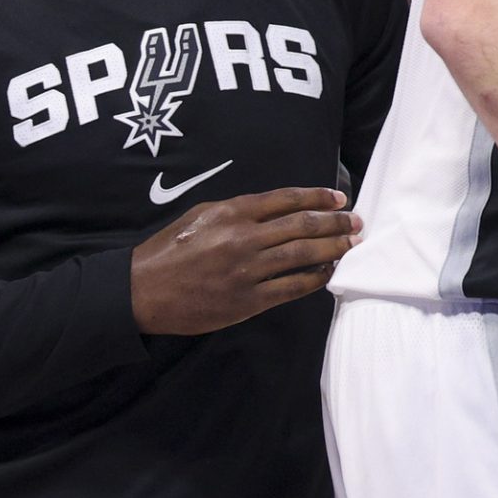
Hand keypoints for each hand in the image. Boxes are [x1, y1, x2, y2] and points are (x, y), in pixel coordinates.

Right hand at [130, 187, 359, 334]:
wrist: (141, 292)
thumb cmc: (170, 250)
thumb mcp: (202, 215)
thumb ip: (240, 210)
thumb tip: (279, 208)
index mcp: (232, 212)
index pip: (287, 199)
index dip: (319, 197)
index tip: (339, 197)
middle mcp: (244, 238)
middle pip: (303, 225)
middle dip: (336, 222)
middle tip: (356, 220)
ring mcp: (247, 271)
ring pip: (303, 255)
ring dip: (334, 248)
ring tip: (352, 243)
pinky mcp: (247, 301)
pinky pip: (292, 287)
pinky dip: (315, 278)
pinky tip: (329, 271)